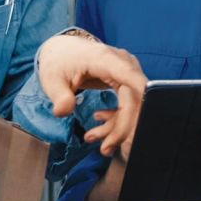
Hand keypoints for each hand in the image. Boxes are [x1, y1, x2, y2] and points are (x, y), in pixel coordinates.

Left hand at [37, 34, 147, 156]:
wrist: (63, 51)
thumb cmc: (58, 62)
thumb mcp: (52, 80)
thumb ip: (59, 96)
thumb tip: (62, 112)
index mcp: (104, 58)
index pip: (129, 76)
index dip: (142, 95)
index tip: (148, 117)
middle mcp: (122, 63)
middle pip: (135, 98)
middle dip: (123, 127)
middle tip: (104, 149)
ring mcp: (128, 71)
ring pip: (136, 104)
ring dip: (121, 128)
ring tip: (98, 143)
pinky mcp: (127, 81)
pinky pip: (131, 104)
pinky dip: (119, 120)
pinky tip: (100, 126)